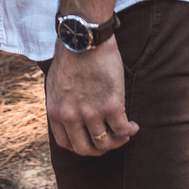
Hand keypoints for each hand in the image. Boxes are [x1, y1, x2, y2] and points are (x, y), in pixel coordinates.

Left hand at [45, 35, 138, 155]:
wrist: (84, 39)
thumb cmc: (71, 56)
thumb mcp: (55, 85)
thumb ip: (61, 104)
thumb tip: (71, 117)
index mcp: (56, 112)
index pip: (66, 144)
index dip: (81, 146)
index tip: (91, 141)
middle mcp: (71, 116)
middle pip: (86, 149)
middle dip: (100, 149)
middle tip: (110, 141)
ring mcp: (91, 113)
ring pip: (106, 142)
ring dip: (118, 141)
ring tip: (125, 133)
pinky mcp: (111, 105)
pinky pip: (123, 129)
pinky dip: (130, 131)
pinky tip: (133, 126)